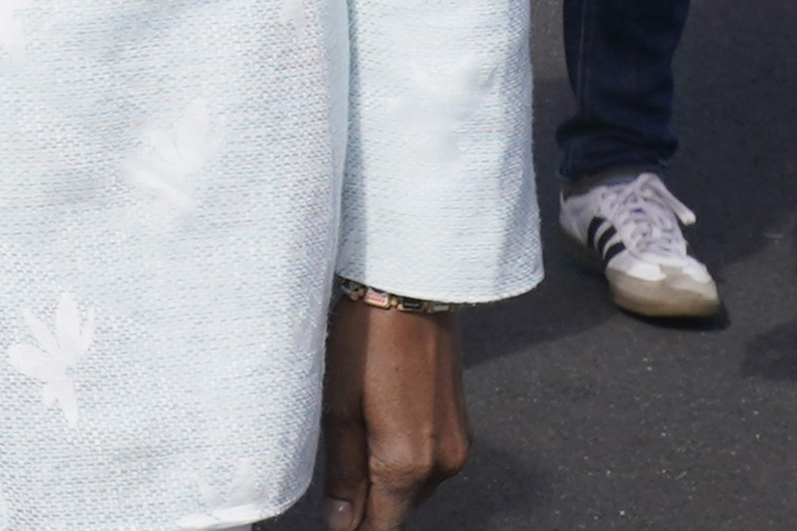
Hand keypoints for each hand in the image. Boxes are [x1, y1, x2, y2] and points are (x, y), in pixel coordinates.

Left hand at [320, 292, 468, 528]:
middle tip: (336, 458)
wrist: (411, 288)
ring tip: (356, 427)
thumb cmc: (366, 340)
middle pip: (398, 508)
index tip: (334, 512)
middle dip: (367, 497)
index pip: (382, 527)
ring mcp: (458, 445)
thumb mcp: (338, 408)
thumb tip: (341, 523)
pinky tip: (379, 418)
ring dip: (385, 474)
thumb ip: (342, 473)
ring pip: (414, 485)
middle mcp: (443, 464)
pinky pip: (429, 460)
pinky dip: (403, 454)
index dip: (353, 525)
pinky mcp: (462, 426)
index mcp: (410, 465)